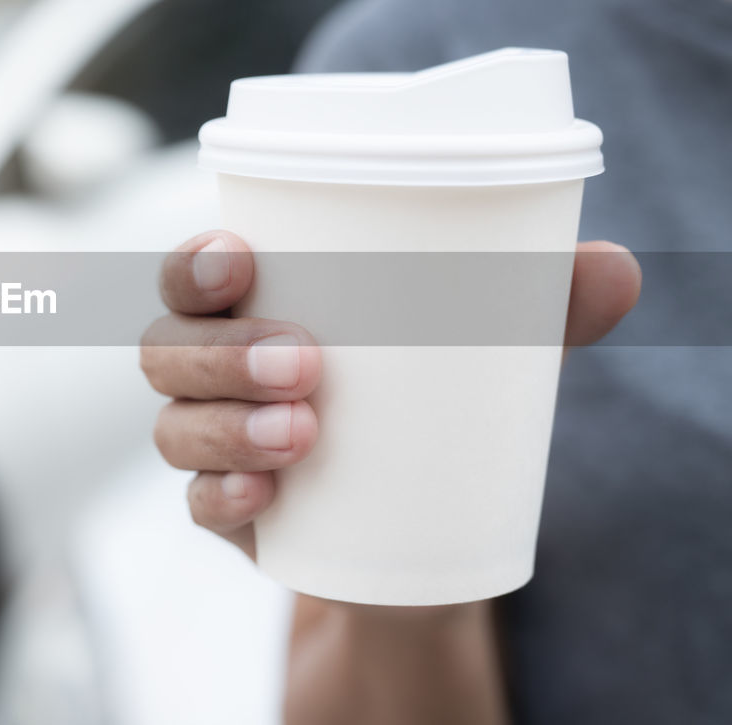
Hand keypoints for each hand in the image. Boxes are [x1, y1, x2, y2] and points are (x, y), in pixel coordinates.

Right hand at [140, 230, 640, 559]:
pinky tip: (263, 497)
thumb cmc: (429, 399)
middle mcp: (213, 370)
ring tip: (303, 432)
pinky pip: (196, 505)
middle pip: (166, 348)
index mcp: (252, 306)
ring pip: (174, 426)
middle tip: (307, 362)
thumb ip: (539, 302)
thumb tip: (616, 268)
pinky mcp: (229, 513)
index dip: (193, 263)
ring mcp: (212, 443)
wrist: (419, 525)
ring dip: (225, 425)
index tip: (240, 259)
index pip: (191, 275)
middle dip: (222, 350)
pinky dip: (221, 496)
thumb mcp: (479, 347)